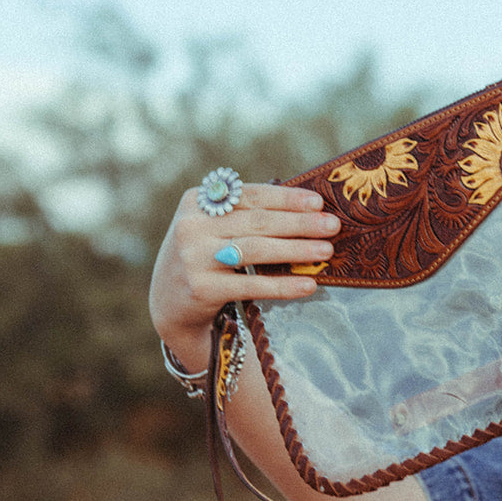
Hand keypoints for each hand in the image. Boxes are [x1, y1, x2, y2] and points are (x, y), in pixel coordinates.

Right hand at [149, 183, 341, 367]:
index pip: (250, 196)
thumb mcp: (212, 229)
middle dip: (299, 224)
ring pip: (256, 249)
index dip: (286, 198)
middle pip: (257, 222)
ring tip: (326, 251)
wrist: (168, 304)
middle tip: (332, 225)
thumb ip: (244, 216)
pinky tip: (308, 285)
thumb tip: (306, 209)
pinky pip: (251, 284)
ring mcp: (194, 257)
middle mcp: (191, 226)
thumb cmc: (203, 259)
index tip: (318, 202)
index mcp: (196, 201)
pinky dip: (283, 285)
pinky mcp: (201, 288)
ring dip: (296, 249)